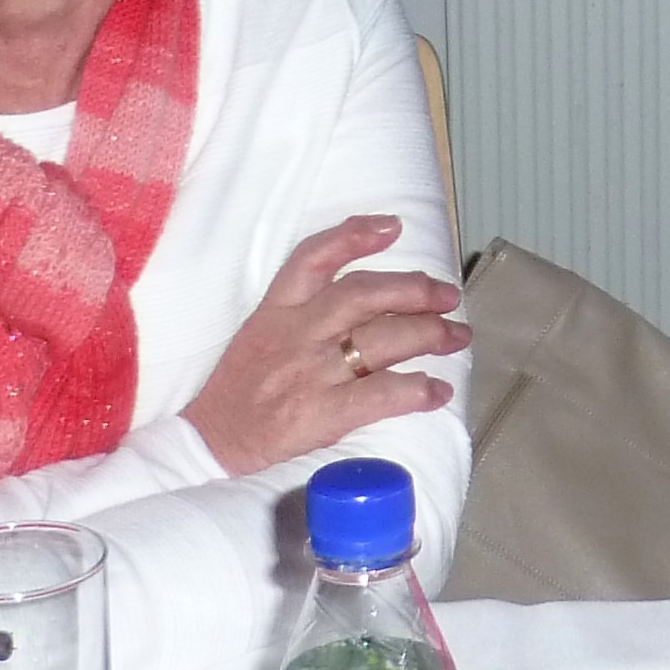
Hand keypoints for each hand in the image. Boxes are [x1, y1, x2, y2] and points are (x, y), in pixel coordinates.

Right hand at [184, 216, 465, 475]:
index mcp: (276, 311)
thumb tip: (371, 300)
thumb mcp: (262, 332)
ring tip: (457, 336)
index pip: (313, 258)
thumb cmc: (243, 388)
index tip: (393, 226)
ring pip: (382, 340)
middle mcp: (296, 334)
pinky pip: (382, 394)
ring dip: (430, 334)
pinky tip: (438, 391)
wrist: (212, 442)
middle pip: (364, 295)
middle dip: (415, 290)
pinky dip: (417, 390)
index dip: (355, 236)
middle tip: (448, 296)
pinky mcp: (322, 413)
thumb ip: (305, 312)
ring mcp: (311, 373)